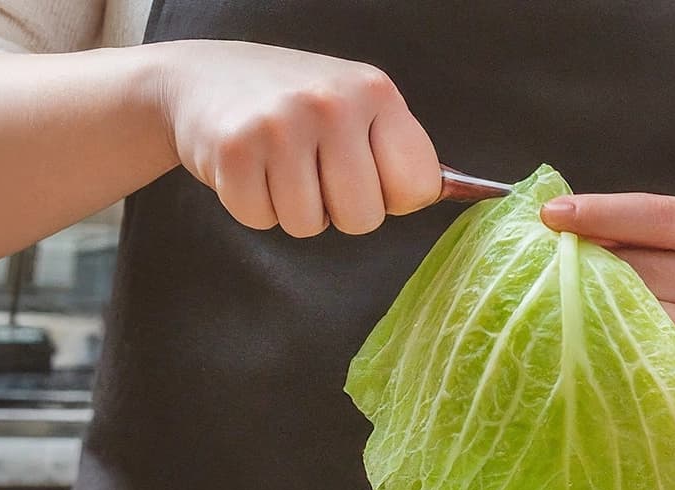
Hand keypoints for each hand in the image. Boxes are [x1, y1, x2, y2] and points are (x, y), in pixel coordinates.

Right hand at [153, 41, 439, 235]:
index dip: (392, 198)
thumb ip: (398, 152)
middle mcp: (332, 103)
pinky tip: (249, 168)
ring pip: (310, 226)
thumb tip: (472, 196)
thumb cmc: (294, 107)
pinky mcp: (234, 150)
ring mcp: (281, 125)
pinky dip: (253, 206)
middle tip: (315, 173)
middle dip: (339, 212)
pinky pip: (262, 220)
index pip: (417, 188)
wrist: (202, 78)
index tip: (371, 178)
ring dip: (293, 210)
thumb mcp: (354, 109)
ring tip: (278, 166)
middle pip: (363, 219)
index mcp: (376, 92)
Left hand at [540, 194, 674, 386]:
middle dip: (587, 261)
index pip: (659, 215)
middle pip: (641, 267)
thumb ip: (635, 231)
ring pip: (636, 309)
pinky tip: (584, 331)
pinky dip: (608, 337)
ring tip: (559, 296)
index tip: (551, 213)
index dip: (603, 213)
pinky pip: (642, 348)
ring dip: (591, 301)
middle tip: (543, 260)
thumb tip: (559, 224)